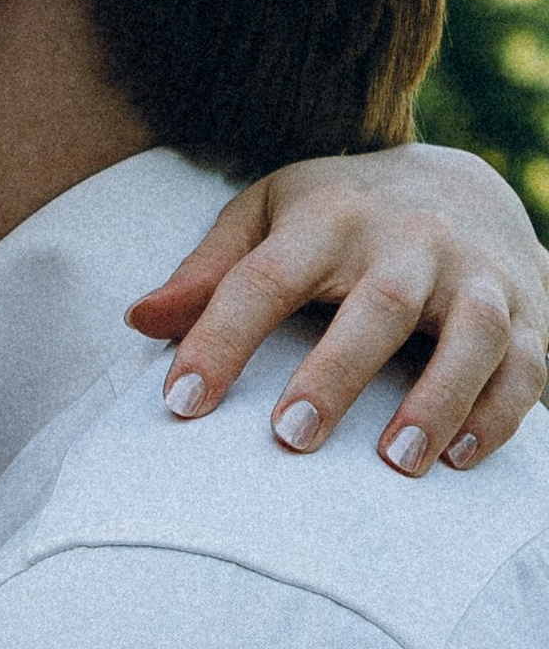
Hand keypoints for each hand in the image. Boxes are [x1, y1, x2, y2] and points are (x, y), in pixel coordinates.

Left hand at [127, 144, 548, 474]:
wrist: (460, 184)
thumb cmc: (340, 215)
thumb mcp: (268, 215)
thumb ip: (209, 270)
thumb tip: (138, 321)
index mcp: (330, 215)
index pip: (266, 276)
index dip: (221, 337)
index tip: (181, 401)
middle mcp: (409, 240)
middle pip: (376, 303)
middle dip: (336, 372)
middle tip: (291, 436)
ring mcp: (475, 276)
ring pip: (470, 334)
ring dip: (437, 399)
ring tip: (395, 464)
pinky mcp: (529, 312)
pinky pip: (525, 366)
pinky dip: (499, 413)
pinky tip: (460, 459)